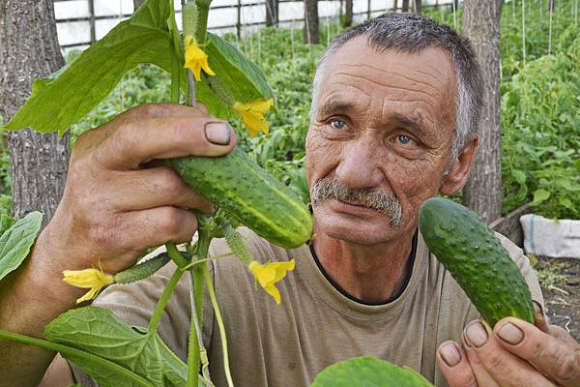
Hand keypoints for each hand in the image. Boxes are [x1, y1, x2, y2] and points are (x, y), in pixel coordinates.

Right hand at [39, 103, 235, 274]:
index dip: (186, 118)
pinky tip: (184, 226)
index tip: (220, 127)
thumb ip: (159, 144)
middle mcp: (92, 166)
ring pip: (169, 186)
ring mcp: (99, 202)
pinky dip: (189, 224)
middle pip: (143, 139)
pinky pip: (170, 222)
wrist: (71, 254)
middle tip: (227, 142)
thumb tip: (207, 119)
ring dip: (199, 195)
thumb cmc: (112, 204)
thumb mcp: (123, 167)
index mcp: (98, 142)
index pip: (143, 116)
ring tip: (202, 203)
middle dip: (192, 136)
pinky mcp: (113, 235)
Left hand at [437, 305, 579, 385]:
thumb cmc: (548, 354)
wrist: (542, 374)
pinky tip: (449, 353)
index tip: (505, 327)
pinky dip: (459, 375)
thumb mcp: (553, 339)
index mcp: (573, 374)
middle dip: (497, 358)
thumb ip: (541, 328)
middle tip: (476, 331)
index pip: (562, 365)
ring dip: (475, 364)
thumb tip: (530, 309)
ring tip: (467, 335)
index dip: (534, 347)